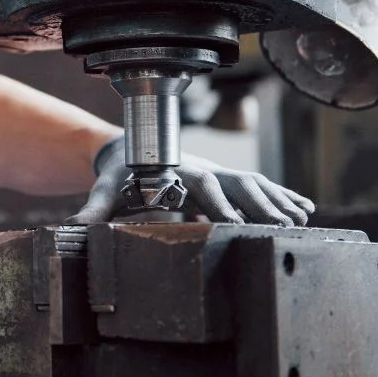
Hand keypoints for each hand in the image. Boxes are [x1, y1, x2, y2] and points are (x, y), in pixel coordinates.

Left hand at [66, 137, 315, 225]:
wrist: (126, 148)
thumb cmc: (118, 170)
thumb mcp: (106, 188)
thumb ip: (93, 209)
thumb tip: (72, 228)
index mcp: (178, 172)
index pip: (202, 188)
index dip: (218, 205)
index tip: (234, 222)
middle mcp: (203, 169)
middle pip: (239, 184)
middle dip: (262, 204)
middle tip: (284, 226)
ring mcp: (216, 172)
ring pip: (254, 184)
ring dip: (279, 201)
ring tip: (303, 220)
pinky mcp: (223, 179)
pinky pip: (259, 186)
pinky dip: (283, 196)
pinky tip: (306, 210)